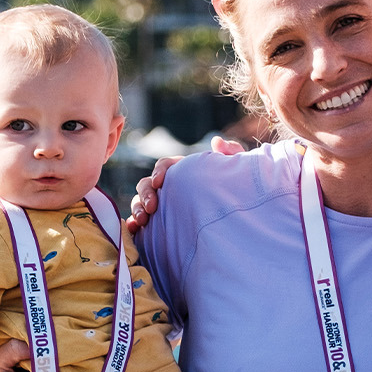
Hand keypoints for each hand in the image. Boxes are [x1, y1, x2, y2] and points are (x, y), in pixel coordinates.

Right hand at [125, 136, 244, 231]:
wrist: (237, 227)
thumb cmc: (237, 195)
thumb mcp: (239, 175)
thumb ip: (232, 155)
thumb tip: (216, 141)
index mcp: (184, 173)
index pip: (165, 165)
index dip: (159, 171)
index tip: (160, 182)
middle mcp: (170, 189)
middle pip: (147, 184)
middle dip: (145, 193)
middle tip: (152, 208)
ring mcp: (163, 207)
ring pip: (140, 202)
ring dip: (137, 208)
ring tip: (143, 221)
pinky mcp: (158, 227)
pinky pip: (139, 224)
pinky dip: (132, 225)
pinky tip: (134, 230)